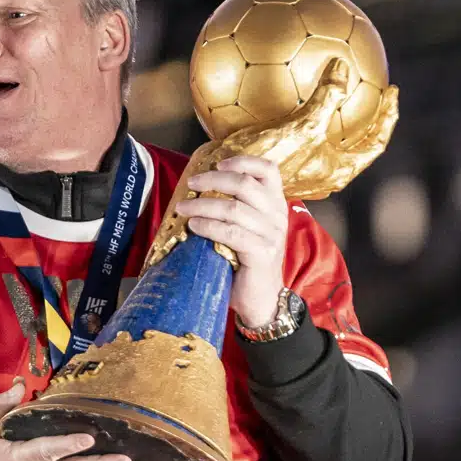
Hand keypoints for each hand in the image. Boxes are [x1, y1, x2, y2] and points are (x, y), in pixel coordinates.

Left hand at [174, 156, 288, 327]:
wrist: (260, 298)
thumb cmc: (246, 261)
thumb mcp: (245, 228)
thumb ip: (234, 207)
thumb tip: (198, 188)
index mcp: (275, 203)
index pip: (268, 170)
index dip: (243, 161)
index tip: (219, 164)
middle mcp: (277, 215)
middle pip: (245, 184)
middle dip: (213, 181)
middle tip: (191, 184)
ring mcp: (272, 234)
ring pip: (234, 208)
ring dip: (203, 205)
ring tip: (183, 208)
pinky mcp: (262, 253)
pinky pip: (232, 233)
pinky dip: (209, 226)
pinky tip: (194, 226)